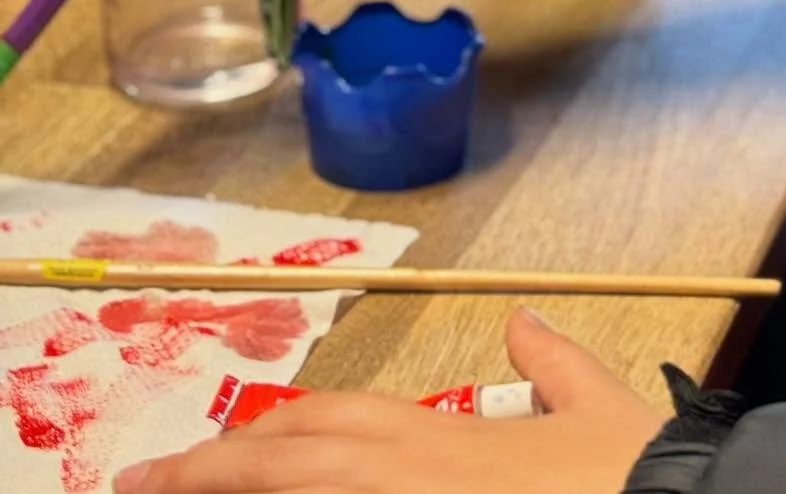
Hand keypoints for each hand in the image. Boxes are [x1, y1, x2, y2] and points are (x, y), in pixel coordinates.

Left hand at [110, 307, 664, 493]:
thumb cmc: (632, 472)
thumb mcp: (596, 407)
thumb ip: (555, 364)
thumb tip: (525, 321)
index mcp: (438, 439)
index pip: (321, 429)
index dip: (253, 440)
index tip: (191, 460)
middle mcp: (406, 475)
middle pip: (285, 462)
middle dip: (206, 474)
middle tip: (138, 487)